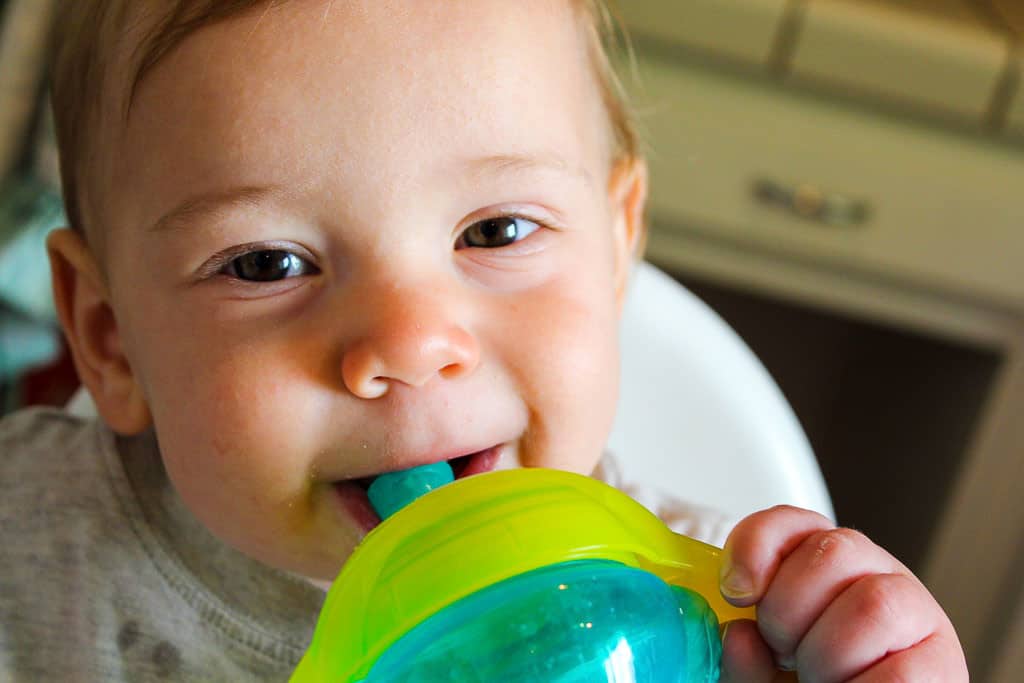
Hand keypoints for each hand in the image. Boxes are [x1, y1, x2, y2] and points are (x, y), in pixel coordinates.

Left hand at [716, 505, 967, 681]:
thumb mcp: (762, 670)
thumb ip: (742, 656)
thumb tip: (739, 636)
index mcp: (823, 564)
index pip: (790, 522)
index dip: (757, 546)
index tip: (736, 591)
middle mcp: (874, 573)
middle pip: (833, 551)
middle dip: (789, 609)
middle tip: (782, 651)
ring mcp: (915, 614)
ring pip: (873, 602)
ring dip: (828, 654)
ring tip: (818, 678)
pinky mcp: (942, 664)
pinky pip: (902, 673)